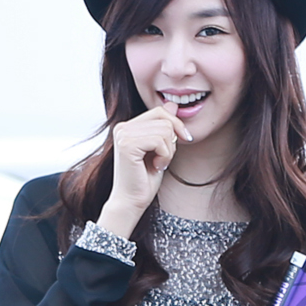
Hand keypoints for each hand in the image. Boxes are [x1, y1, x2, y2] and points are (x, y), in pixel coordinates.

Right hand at [96, 102, 190, 237]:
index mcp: (128, 126)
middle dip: (173, 140)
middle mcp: (122, 127)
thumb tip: (173, 104)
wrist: (132, 201)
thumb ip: (163, 126)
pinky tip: (156, 166)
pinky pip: (160, 141)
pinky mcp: (127, 145)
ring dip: (169, 150)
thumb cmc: (145, 178)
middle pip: (164, 118)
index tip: (182, 141)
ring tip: (158, 163)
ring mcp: (123, 135)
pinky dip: (165, 156)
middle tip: (164, 158)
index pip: (160, 111)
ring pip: (165, 130)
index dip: (176, 124)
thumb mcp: (159, 148)